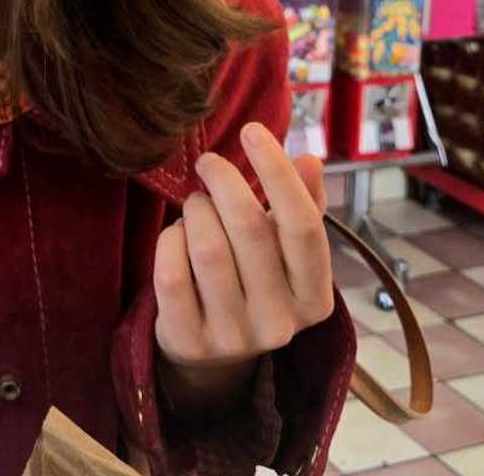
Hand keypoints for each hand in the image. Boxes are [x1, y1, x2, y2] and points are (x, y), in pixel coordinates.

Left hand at [153, 123, 333, 416]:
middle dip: (224, 182)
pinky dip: (169, 240)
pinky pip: (171, 272)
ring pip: (208, 248)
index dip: (278, 173)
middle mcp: (280, 324)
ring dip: (196, 211)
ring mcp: (234, 338)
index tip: (252, 130)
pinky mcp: (190, 341)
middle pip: (251, 229)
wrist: (214, 353)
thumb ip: (303, 204)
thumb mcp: (286, 249)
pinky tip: (176, 235)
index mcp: (314, 298)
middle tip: (208, 162)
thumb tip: (309, 159)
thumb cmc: (257, 280)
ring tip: (197, 206)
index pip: (304, 226)